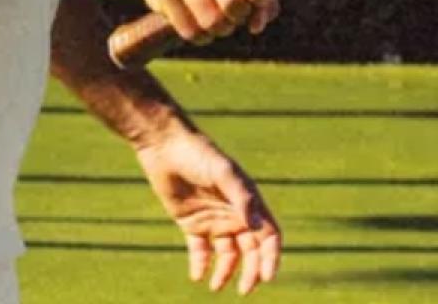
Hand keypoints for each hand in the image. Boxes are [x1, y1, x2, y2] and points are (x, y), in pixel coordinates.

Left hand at [136, 129, 281, 294]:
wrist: (166, 147)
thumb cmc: (200, 155)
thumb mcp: (223, 173)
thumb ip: (241, 198)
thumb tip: (258, 227)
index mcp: (249, 202)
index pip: (268, 235)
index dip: (271, 256)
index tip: (267, 276)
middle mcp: (235, 214)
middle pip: (250, 250)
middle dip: (251, 271)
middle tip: (244, 290)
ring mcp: (214, 221)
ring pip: (227, 254)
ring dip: (226, 272)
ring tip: (215, 286)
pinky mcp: (192, 224)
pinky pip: (200, 251)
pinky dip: (201, 265)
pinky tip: (197, 275)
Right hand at [141, 0, 279, 44]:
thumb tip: (256, 25)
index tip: (258, 1)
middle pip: (233, 0)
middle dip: (240, 16)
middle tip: (236, 13)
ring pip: (212, 22)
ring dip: (221, 29)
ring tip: (218, 17)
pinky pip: (191, 31)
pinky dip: (202, 35)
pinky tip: (199, 21)